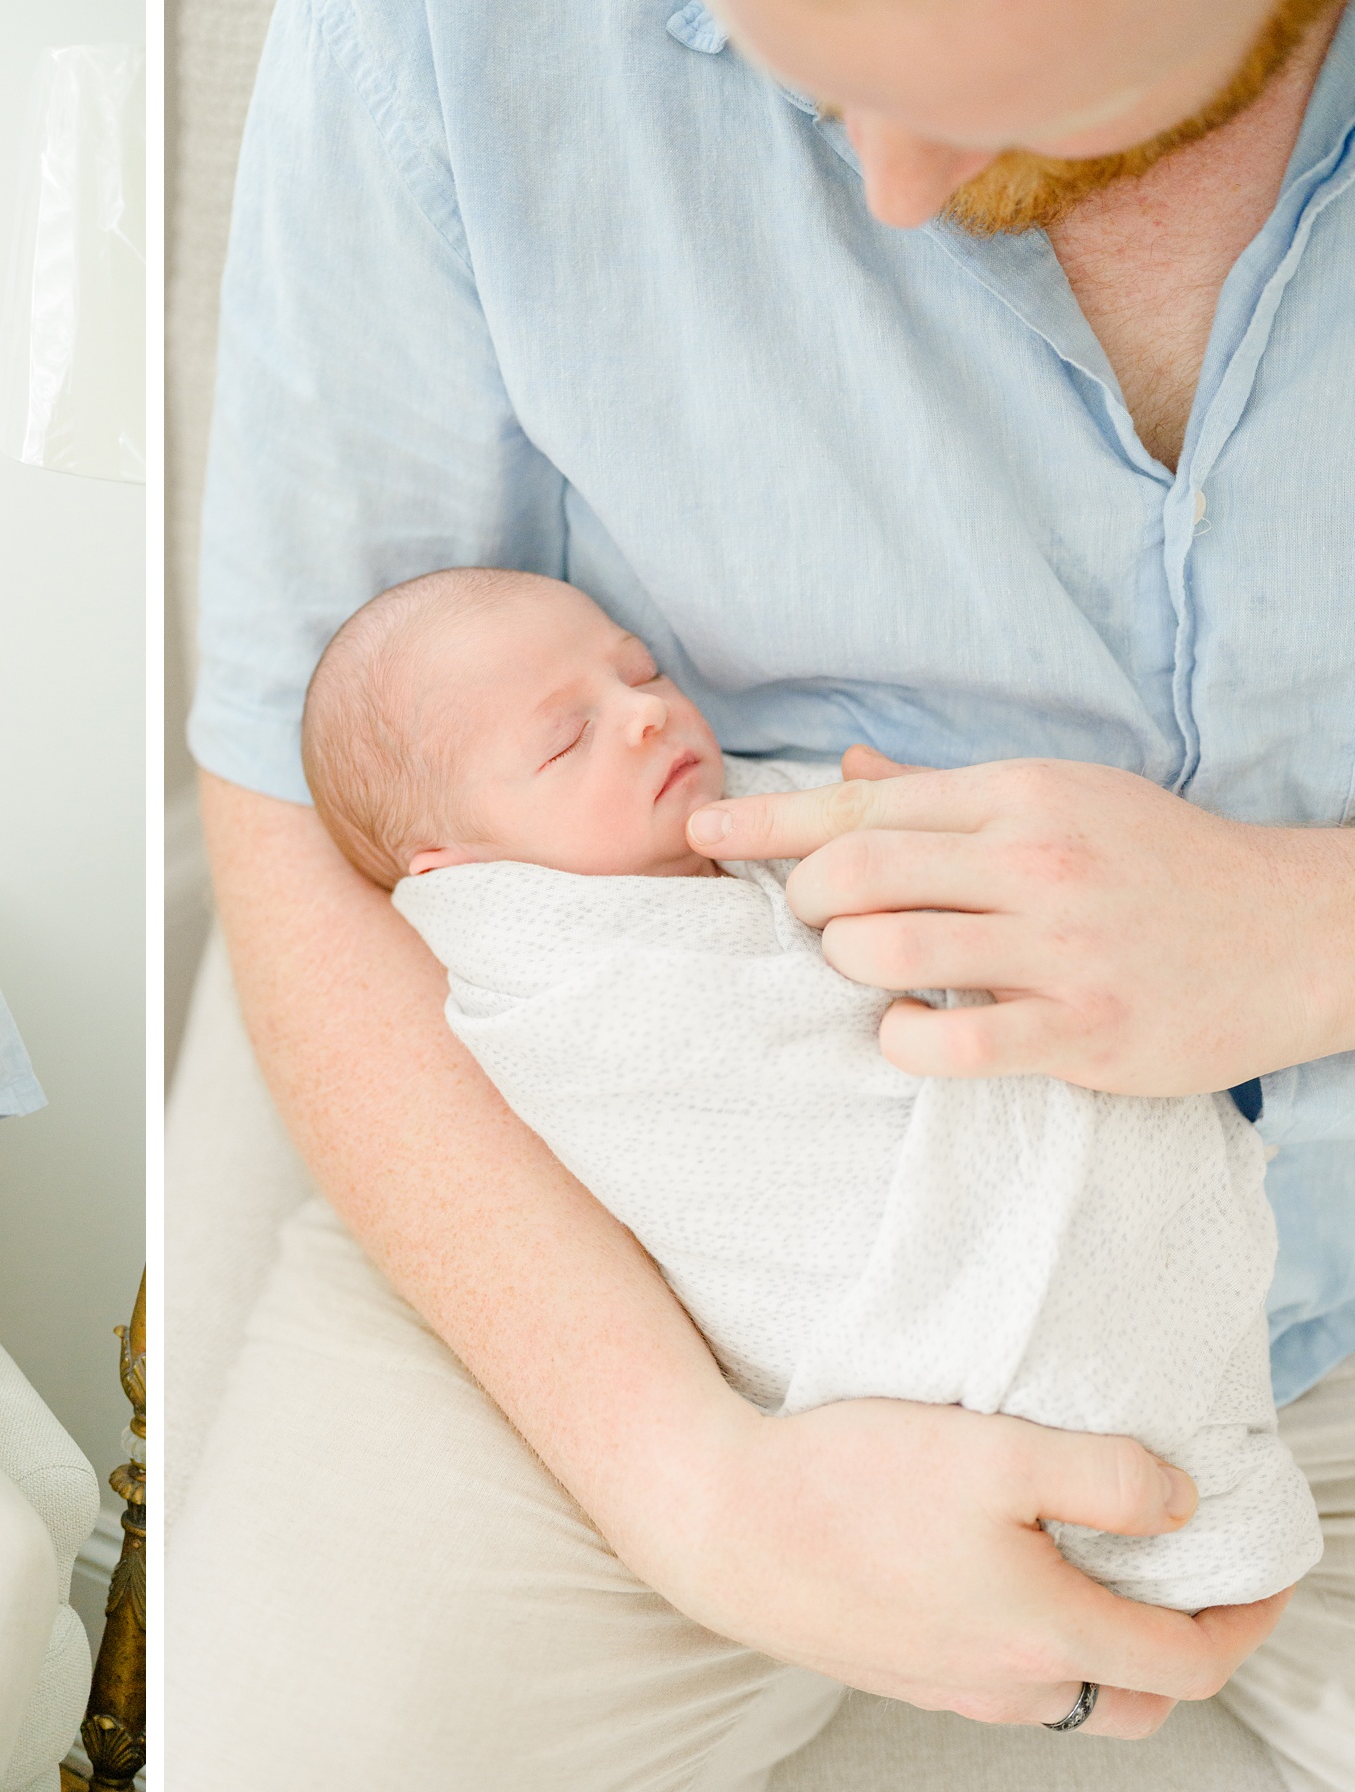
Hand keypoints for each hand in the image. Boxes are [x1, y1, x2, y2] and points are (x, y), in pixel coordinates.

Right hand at [610, 1393, 1288, 1738]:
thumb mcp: (994, 1449)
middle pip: (1140, 1697)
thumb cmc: (844, 1481)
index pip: (1195, 1659)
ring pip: (1069, 1692)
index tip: (1264, 1567)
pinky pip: (1002, 1677)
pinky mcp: (898, 1670)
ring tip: (1096, 1567)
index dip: (1250, 1616)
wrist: (712, 1521)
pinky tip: (1000, 1572)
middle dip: (1185, 1645)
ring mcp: (949, 1687)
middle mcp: (1009, 1684)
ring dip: (1107, 1645)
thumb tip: (1181, 1506)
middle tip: (1190, 1576)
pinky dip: (1037, 1641)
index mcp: (1049, 1636)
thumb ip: (1108, 1477)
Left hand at [684, 745, 1354, 1092]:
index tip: (699, 834)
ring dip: (847, 966)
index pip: (858, 805)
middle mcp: (1032, 860)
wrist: (1303, 931)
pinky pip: (952, 1041)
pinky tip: (908, 1031)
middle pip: (852, 873)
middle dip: (803, 901)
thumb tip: (843, 771)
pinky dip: (904, 1040)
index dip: (765, 821)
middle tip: (813, 923)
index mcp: (1016, 796)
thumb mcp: (1058, 798)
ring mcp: (1059, 945)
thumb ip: (940, 794)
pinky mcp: (1085, 1026)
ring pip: (885, 949)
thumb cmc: (1158, 862)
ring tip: (866, 973)